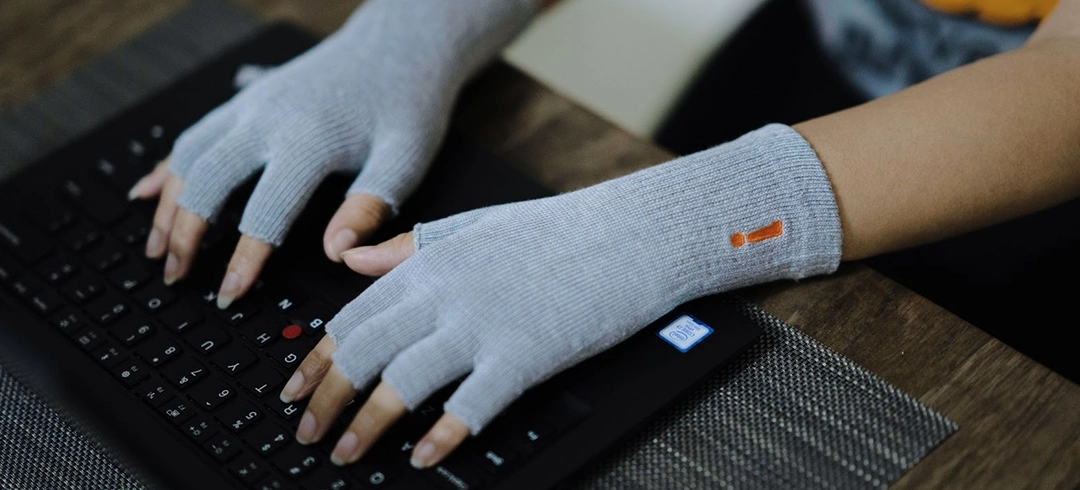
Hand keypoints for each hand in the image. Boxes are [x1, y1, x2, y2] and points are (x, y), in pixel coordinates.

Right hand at [128, 0, 535, 305]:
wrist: (398, 46)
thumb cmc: (407, 105)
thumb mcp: (405, 159)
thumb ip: (371, 207)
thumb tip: (336, 254)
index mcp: (309, 141)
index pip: (264, 212)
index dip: (243, 259)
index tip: (229, 294)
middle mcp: (269, 119)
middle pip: (208, 182)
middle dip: (184, 233)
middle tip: (174, 277)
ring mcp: (252, 105)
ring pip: (190, 156)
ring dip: (167, 203)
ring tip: (156, 248)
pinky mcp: (248, 98)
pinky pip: (195, 132)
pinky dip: (168, 164)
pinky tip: (147, 189)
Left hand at [280, 125, 844, 468]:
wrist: (630, 235)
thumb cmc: (559, 232)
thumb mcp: (475, 225)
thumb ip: (409, 244)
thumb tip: (354, 259)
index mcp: (430, 261)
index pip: (353, 316)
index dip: (317, 360)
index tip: (296, 390)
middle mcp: (446, 293)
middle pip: (364, 352)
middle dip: (326, 398)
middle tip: (307, 432)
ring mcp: (483, 325)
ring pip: (402, 383)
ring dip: (367, 425)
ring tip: (345, 454)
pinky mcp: (524, 356)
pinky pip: (469, 406)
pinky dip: (442, 436)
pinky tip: (424, 455)